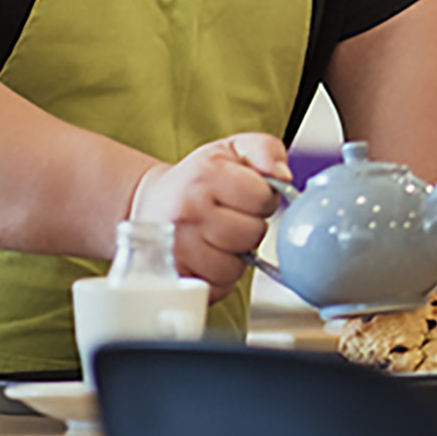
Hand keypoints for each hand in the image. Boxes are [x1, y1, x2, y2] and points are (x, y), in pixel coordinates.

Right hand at [130, 133, 288, 299]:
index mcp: (204, 177)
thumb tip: (282, 176)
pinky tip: (208, 256)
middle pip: (251, 234)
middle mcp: (186, 213)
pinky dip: (218, 277)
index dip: (263, 198)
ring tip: (218, 237)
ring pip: (235, 267)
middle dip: (250, 227)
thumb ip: (266, 150)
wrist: (154, 203)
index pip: (262, 198)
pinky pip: (216, 288)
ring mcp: (176, 248)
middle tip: (232, 217)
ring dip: (234, 257)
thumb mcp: (233, 148)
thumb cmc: (198, 178)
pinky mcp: (173, 277)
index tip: (247, 196)